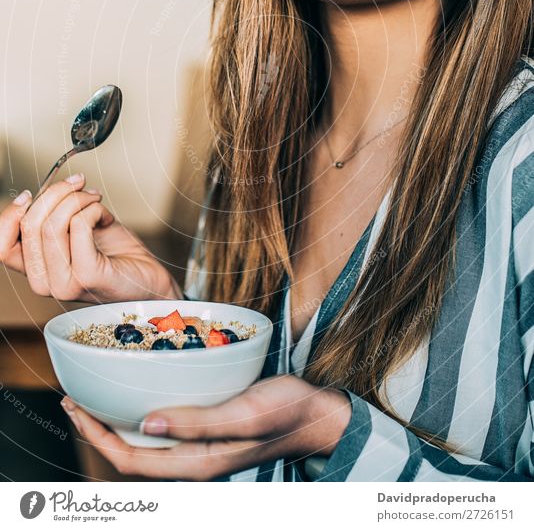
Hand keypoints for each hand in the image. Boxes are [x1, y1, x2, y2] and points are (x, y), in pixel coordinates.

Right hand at [0, 174, 181, 302]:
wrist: (149, 281)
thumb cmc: (116, 256)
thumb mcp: (77, 232)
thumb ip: (55, 218)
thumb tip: (45, 191)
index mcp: (37, 271)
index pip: (2, 246)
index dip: (10, 215)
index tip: (30, 193)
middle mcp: (44, 283)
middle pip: (30, 226)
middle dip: (55, 193)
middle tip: (79, 183)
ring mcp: (64, 283)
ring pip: (53, 224)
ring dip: (78, 199)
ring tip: (95, 198)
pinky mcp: (88, 276)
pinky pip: (80, 225)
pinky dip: (94, 209)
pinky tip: (106, 216)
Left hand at [60, 375, 351, 479]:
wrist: (318, 414)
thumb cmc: (286, 410)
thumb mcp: (245, 413)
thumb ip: (198, 422)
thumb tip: (146, 422)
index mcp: (199, 462)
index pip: (133, 461)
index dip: (97, 438)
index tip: (75, 407)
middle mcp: (194, 460)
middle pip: (132, 455)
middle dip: (97, 430)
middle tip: (73, 397)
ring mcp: (200, 448)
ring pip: (145, 443)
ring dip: (116, 423)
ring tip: (96, 394)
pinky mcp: (208, 432)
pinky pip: (163, 430)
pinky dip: (141, 413)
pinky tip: (138, 391)